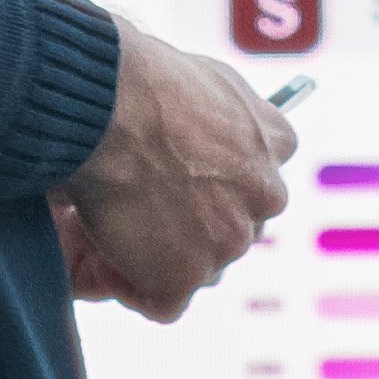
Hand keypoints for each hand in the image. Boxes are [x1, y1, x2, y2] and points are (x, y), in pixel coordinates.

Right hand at [54, 20, 297, 321]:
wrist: (109, 103)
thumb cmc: (137, 76)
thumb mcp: (205, 75)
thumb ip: (220, 108)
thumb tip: (201, 127)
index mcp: (274, 139)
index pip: (258, 178)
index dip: (214, 183)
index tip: (180, 176)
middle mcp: (267, 194)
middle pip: (231, 228)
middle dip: (190, 224)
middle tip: (137, 206)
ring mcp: (229, 240)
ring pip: (198, 266)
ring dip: (158, 254)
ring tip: (111, 222)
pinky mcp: (186, 276)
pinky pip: (162, 302)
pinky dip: (130, 285)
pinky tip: (104, 250)